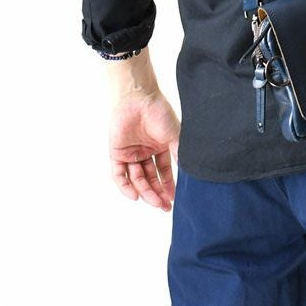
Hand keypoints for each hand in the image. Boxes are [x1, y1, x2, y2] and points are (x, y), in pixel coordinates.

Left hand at [108, 90, 179, 210]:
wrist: (139, 99)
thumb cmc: (159, 113)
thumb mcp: (175, 137)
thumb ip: (179, 156)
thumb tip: (188, 176)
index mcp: (160, 148)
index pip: (164, 172)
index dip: (168, 186)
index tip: (174, 199)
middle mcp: (145, 152)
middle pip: (150, 179)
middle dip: (157, 193)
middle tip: (164, 206)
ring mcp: (131, 153)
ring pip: (137, 179)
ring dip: (145, 192)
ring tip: (154, 202)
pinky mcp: (117, 152)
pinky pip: (119, 174)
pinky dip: (125, 186)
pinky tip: (135, 195)